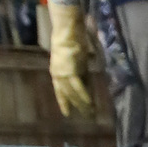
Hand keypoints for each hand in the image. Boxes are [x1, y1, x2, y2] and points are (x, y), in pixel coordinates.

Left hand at [48, 1, 94, 117]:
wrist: (67, 30)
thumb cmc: (71, 39)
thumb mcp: (74, 57)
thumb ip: (79, 69)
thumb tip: (86, 79)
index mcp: (56, 71)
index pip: (59, 91)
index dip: (64, 103)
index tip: (67, 114)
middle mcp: (57, 74)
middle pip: (68, 95)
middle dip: (78, 107)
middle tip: (87, 117)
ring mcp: (63, 74)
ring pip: (73, 94)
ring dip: (83, 105)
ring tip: (91, 114)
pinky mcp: (71, 72)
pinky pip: (79, 88)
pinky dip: (85, 97)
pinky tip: (90, 104)